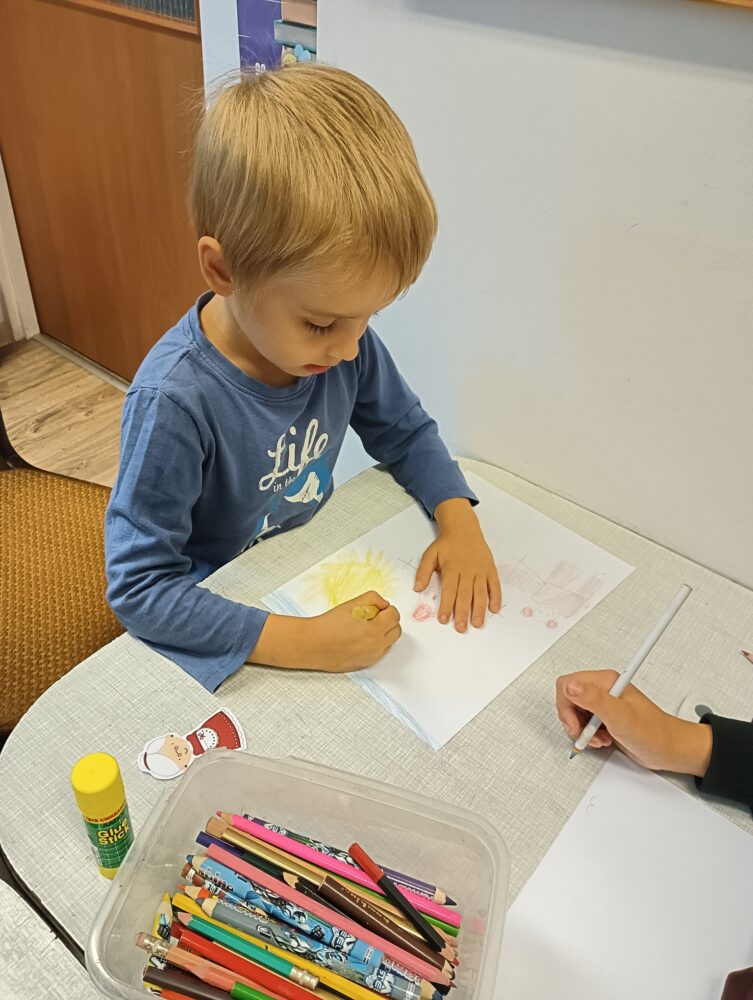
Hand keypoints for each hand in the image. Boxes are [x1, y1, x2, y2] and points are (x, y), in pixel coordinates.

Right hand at [250, 591, 401, 672]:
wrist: (314, 644)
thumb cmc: (331, 623)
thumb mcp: (354, 603)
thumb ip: (375, 599)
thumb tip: (384, 605)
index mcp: (377, 629)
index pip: (395, 616)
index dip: (387, 609)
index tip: (378, 609)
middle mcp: (377, 645)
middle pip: (396, 631)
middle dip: (388, 622)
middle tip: (373, 617)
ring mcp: (372, 657)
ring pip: (388, 643)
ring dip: (383, 634)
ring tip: (365, 628)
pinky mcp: (365, 664)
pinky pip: (378, 653)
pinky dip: (374, 645)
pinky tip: (359, 639)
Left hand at [414, 498, 501, 632]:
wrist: (464, 528)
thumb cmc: (446, 544)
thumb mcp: (430, 554)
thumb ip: (423, 571)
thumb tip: (417, 588)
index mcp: (451, 567)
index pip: (449, 589)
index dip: (446, 605)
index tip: (443, 619)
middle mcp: (467, 570)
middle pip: (465, 594)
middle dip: (462, 612)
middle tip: (460, 628)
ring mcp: (480, 570)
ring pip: (480, 592)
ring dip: (479, 609)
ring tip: (477, 623)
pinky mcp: (490, 569)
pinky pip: (494, 584)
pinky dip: (496, 596)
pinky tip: (494, 609)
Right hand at [555, 669, 712, 775]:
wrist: (669, 749)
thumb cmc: (653, 732)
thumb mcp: (620, 716)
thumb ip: (594, 699)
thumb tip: (571, 686)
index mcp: (605, 681)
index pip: (567, 685)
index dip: (566, 706)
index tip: (576, 723)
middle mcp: (603, 690)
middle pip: (568, 701)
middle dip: (573, 722)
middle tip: (587, 733)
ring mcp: (604, 705)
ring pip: (575, 715)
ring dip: (583, 731)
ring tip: (599, 738)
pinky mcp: (605, 719)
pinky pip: (584, 725)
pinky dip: (589, 736)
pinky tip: (602, 740)